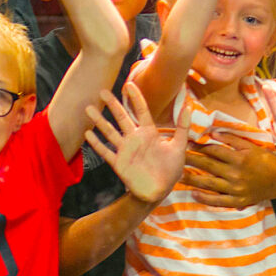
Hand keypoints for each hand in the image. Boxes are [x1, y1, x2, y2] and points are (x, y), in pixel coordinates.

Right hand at [85, 81, 186, 204]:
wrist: (159, 191)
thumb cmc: (170, 170)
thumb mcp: (179, 147)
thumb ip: (182, 127)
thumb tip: (188, 106)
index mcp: (149, 133)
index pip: (141, 111)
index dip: (135, 98)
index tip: (129, 84)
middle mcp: (135, 138)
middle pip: (122, 117)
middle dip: (112, 105)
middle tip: (102, 91)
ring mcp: (125, 150)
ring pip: (110, 132)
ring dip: (99, 121)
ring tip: (89, 109)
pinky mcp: (119, 163)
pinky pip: (106, 151)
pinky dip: (96, 143)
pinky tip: (87, 134)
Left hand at [179, 141, 275, 206]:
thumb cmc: (265, 160)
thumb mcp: (251, 146)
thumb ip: (232, 139)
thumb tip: (212, 133)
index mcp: (240, 158)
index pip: (214, 150)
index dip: (199, 146)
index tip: (187, 143)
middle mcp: (236, 173)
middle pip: (208, 165)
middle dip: (191, 160)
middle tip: (177, 156)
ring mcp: (236, 189)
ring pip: (209, 183)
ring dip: (192, 179)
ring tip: (179, 175)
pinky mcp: (238, 201)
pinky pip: (218, 200)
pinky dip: (204, 198)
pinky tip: (193, 193)